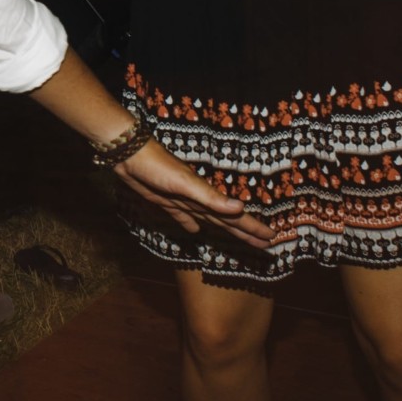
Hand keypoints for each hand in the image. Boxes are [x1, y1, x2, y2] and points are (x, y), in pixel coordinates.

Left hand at [112, 139, 275, 249]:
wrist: (129, 155)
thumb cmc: (158, 167)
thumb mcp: (185, 183)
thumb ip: (211, 197)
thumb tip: (240, 207)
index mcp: (206, 197)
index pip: (236, 217)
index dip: (253, 228)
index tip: (272, 238)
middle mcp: (199, 200)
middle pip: (227, 221)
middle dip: (246, 233)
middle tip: (266, 245)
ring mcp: (183, 201)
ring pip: (210, 220)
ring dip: (226, 229)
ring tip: (241, 239)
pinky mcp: (167, 202)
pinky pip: (184, 217)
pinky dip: (191, 224)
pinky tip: (195, 230)